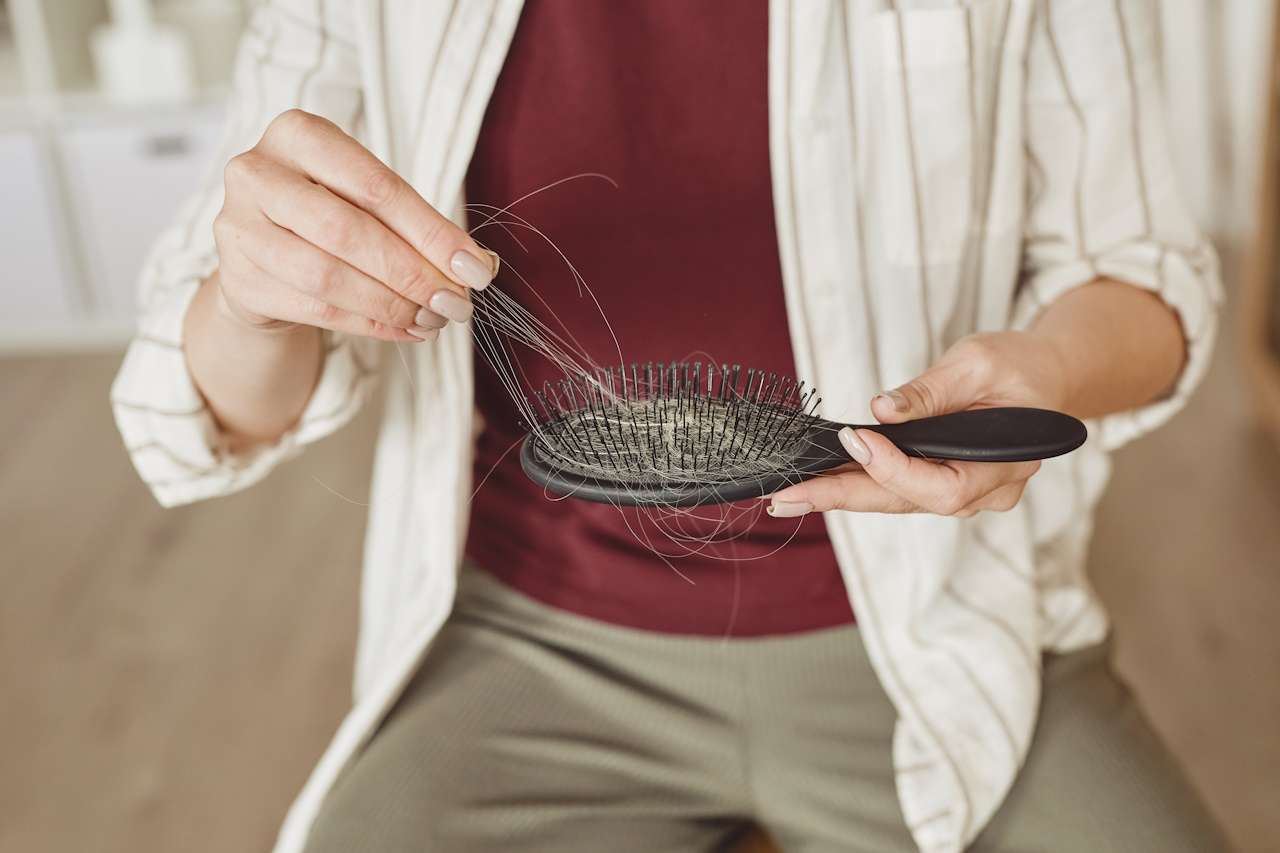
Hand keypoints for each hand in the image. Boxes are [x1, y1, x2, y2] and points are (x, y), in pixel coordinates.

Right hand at [211, 109, 497, 342]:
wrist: (263, 253)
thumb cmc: (328, 215)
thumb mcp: (370, 203)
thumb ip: (420, 228)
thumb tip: (480, 266)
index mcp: (297, 134)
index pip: (377, 187)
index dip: (433, 233)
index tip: (475, 269)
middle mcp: (257, 173)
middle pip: (347, 231)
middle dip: (412, 273)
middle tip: (455, 302)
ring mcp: (238, 227)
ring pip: (328, 277)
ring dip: (392, 305)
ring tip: (433, 319)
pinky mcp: (238, 279)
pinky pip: (316, 309)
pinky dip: (371, 324)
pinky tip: (406, 330)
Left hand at [768, 332, 1069, 517]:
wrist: (1045, 376)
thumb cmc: (1020, 366)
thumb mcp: (979, 362)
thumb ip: (932, 390)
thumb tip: (882, 410)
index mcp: (1006, 463)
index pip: (943, 484)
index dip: (893, 467)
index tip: (853, 439)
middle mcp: (986, 491)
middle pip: (906, 503)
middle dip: (842, 498)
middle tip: (787, 497)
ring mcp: (965, 493)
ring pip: (895, 501)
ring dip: (841, 496)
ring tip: (789, 494)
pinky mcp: (943, 484)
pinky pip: (897, 491)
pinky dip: (856, 484)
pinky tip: (817, 482)